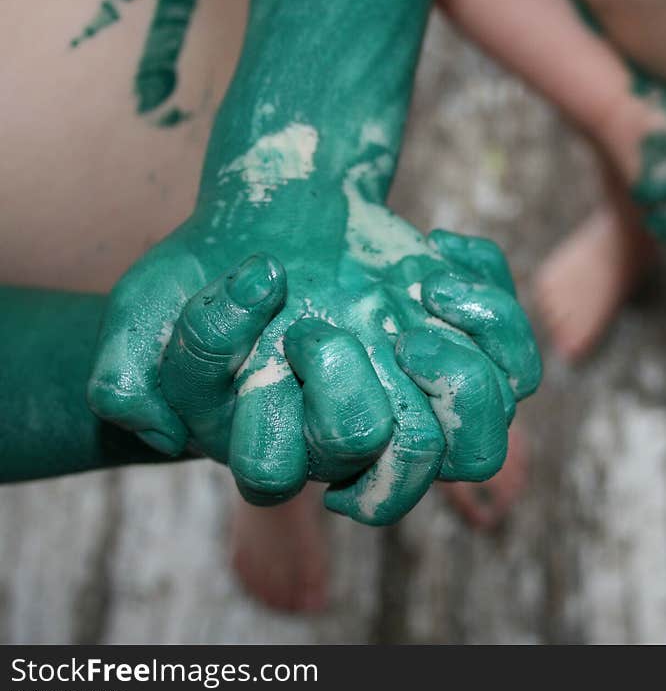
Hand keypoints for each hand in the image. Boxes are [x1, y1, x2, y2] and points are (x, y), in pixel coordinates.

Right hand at [88, 149, 540, 523]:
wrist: (282, 218)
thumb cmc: (211, 272)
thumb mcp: (145, 310)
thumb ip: (124, 372)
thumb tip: (160, 426)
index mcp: (280, 441)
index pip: (281, 473)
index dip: (276, 411)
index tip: (269, 318)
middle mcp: (358, 434)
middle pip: (400, 465)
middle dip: (360, 388)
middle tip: (327, 316)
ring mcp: (418, 398)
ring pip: (480, 443)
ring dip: (457, 369)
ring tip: (412, 298)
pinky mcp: (463, 352)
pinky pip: (516, 366)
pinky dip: (488, 302)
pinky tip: (437, 251)